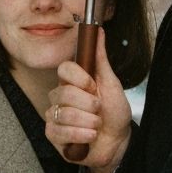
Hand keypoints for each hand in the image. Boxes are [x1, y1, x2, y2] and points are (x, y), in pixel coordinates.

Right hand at [46, 28, 131, 172]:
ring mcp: (55, 115)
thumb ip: (100, 58)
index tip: (93, 86)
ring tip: (96, 125)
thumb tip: (98, 31)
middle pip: (64, 92)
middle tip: (98, 109)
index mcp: (73, 81)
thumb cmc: (114, 112)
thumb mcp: (111, 83)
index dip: (80, 78)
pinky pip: (59, 132)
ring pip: (63, 114)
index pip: (64, 68)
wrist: (119, 142)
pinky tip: (89, 137)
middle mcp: (61, 96)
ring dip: (88, 122)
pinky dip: (80, 135)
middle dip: (89, 104)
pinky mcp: (53, 135)